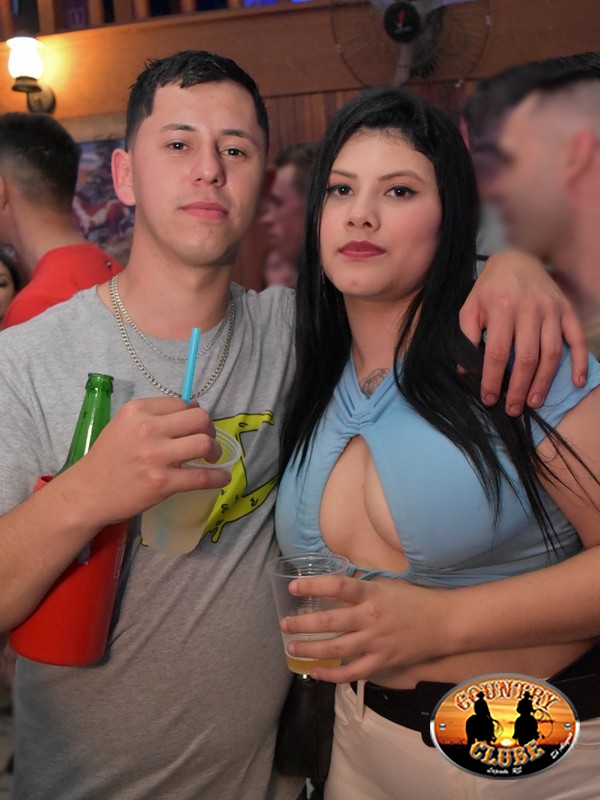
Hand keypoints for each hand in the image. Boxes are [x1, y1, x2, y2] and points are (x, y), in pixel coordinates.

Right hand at [58, 397, 229, 526]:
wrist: (88, 492)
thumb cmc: (108, 458)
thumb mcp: (125, 425)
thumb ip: (155, 415)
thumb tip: (193, 408)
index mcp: (138, 411)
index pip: (182, 404)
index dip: (193, 415)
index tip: (194, 427)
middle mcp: (148, 429)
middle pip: (200, 419)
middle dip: (209, 429)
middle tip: (206, 441)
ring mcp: (156, 456)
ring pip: (204, 443)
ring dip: (214, 451)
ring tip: (210, 458)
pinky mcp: (162, 482)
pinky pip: (202, 477)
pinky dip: (218, 477)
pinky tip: (221, 477)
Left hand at [280, 575, 447, 683]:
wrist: (444, 622)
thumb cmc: (412, 599)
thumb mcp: (385, 585)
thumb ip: (360, 589)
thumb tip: (331, 588)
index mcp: (372, 594)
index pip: (338, 586)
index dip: (314, 586)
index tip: (293, 587)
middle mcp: (371, 617)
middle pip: (331, 622)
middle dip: (303, 624)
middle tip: (284, 624)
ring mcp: (376, 642)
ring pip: (337, 649)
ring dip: (311, 650)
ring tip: (291, 648)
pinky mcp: (383, 662)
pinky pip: (352, 673)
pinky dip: (331, 676)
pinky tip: (315, 673)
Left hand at [460, 250, 588, 415]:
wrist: (516, 258)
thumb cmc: (489, 289)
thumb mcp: (470, 308)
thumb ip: (466, 338)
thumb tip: (466, 371)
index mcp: (501, 308)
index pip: (498, 353)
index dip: (493, 380)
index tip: (489, 399)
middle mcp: (529, 309)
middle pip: (527, 358)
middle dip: (519, 388)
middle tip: (512, 409)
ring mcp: (551, 310)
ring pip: (551, 353)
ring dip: (544, 382)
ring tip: (534, 402)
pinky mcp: (567, 310)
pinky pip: (577, 339)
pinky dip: (580, 362)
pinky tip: (576, 382)